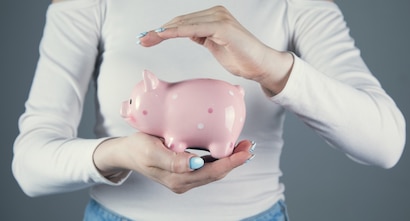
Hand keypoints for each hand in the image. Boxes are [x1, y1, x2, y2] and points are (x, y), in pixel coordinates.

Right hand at [93, 132, 254, 193]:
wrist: (125, 152)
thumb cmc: (137, 147)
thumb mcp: (151, 150)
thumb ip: (172, 160)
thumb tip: (195, 164)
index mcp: (177, 177)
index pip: (211, 171)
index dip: (231, 162)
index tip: (245, 151)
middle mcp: (183, 181)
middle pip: (216, 173)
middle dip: (235, 160)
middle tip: (249, 145)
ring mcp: (184, 179)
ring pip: (214, 171)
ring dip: (230, 160)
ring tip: (244, 146)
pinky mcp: (184, 172)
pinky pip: (207, 168)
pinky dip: (220, 159)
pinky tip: (228, 149)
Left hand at [138, 6, 293, 95]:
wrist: (261, 65)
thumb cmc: (242, 58)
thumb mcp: (215, 46)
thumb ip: (202, 36)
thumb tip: (186, 33)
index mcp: (214, 17)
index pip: (184, 22)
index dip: (164, 30)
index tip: (149, 38)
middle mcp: (216, 13)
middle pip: (181, 21)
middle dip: (159, 31)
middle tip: (142, 40)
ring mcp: (220, 18)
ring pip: (184, 23)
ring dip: (163, 31)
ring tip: (148, 39)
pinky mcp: (222, 27)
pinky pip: (194, 28)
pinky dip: (177, 32)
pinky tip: (163, 36)